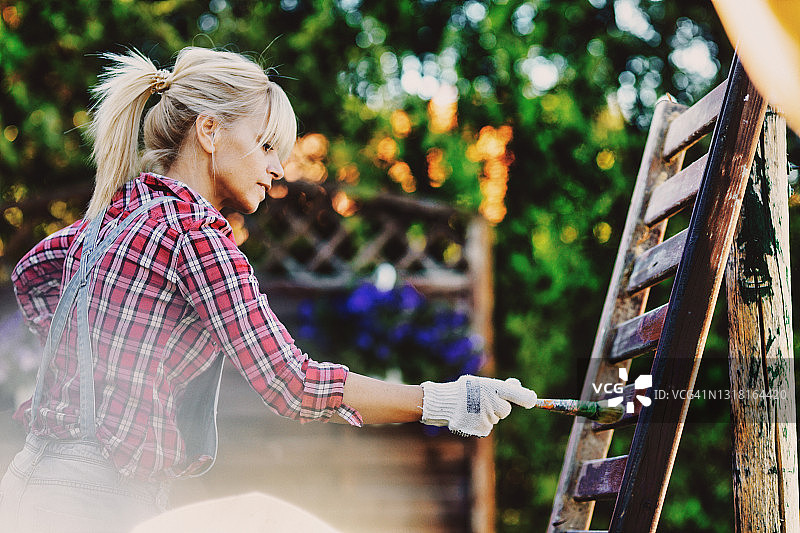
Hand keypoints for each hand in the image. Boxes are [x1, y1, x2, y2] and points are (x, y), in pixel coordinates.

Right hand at [420, 375, 536, 436]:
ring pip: (495, 419)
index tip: (532, 400)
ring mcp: (489, 418)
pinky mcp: (482, 429)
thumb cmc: (463, 390)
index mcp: (495, 389)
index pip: (521, 396)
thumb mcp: (481, 383)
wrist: (443, 403)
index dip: (527, 398)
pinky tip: (469, 417)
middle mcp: (494, 404)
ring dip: (487, 415)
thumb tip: (516, 384)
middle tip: (483, 401)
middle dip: (498, 407)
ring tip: (471, 408)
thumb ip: (500, 386)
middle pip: (505, 410)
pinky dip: (480, 424)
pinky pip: (487, 427)